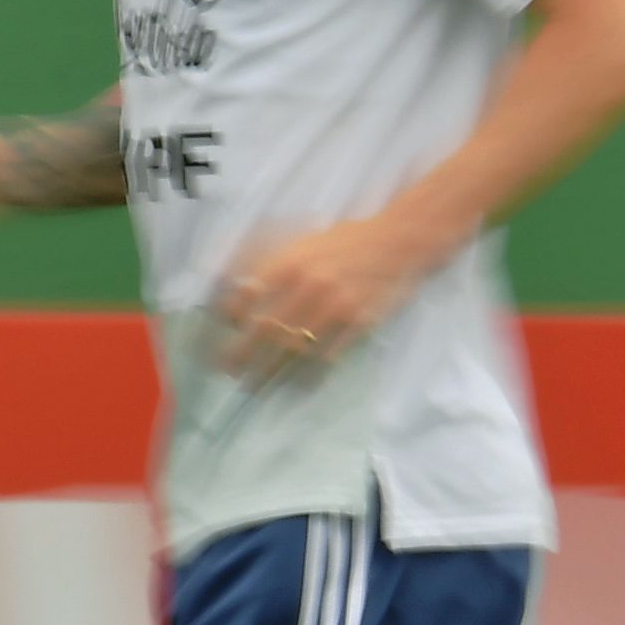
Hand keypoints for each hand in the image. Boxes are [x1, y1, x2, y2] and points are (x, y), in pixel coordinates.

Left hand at [215, 211, 453, 380]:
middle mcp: (308, 286)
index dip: (232, 317)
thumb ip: (273, 261)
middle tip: (229, 371)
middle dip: (242, 354)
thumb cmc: (348, 240)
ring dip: (271, 370)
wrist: (399, 242)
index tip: (225, 332)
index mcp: (290, 261)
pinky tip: (297, 383)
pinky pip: (327, 356)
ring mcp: (334, 307)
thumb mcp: (305, 241)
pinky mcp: (357, 324)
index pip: (248, 295)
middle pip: (266, 329)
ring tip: (256, 384)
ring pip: (294, 348)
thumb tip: (238, 285)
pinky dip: (309, 373)